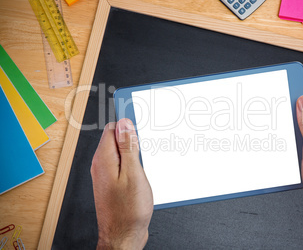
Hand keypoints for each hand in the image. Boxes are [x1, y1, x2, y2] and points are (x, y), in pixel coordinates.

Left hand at [91, 118, 152, 249]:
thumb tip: (124, 124)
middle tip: (147, 144)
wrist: (123, 236)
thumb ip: (128, 147)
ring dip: (134, 152)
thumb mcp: (133, 174)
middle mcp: (101, 165)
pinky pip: (121, 164)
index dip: (127, 123)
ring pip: (120, 152)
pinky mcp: (112, 183)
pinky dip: (132, 163)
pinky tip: (143, 170)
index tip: (141, 119)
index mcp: (104, 159)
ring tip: (146, 160)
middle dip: (132, 138)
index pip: (112, 128)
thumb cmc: (128, 210)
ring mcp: (106, 174)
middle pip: (116, 139)